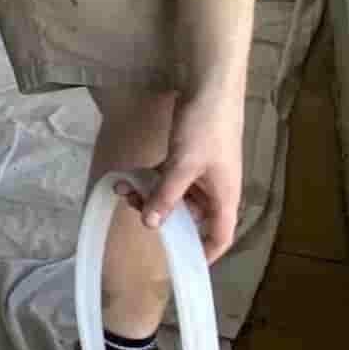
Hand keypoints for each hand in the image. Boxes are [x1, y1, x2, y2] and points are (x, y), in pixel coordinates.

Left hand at [136, 85, 245, 261]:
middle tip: (134, 208)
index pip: (220, 236)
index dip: (205, 254)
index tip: (183, 264)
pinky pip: (169, 177)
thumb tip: (150, 225)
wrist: (212, 85)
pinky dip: (151, 178)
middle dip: (162, 217)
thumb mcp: (183, 166)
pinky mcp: (189, 156)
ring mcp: (202, 172)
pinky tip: (128, 176)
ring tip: (123, 188)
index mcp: (225, 196)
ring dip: (150, 195)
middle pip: (191, 217)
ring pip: (175, 196)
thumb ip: (166, 196)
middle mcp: (215, 188)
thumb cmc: (206, 128)